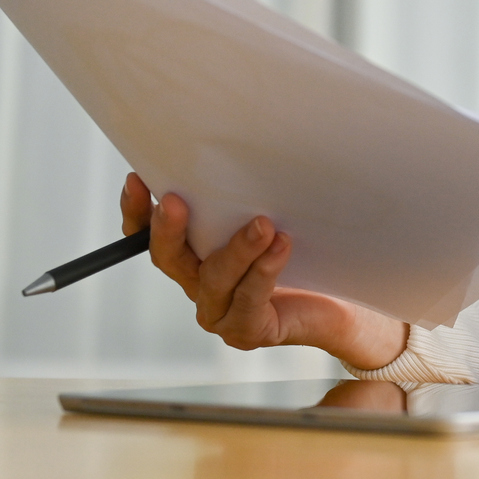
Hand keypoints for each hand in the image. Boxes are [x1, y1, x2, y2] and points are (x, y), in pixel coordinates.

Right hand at [119, 174, 407, 369]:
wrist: (340, 303)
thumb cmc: (303, 253)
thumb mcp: (269, 215)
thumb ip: (247, 195)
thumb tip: (241, 148)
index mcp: (193, 255)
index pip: (148, 236)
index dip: (137, 212)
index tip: (137, 179)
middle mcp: (199, 284)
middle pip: (169, 259)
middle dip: (169, 229)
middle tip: (175, 200)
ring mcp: (220, 312)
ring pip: (215, 278)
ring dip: (237, 249)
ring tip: (262, 223)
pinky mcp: (248, 330)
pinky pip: (250, 299)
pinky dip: (264, 271)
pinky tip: (282, 246)